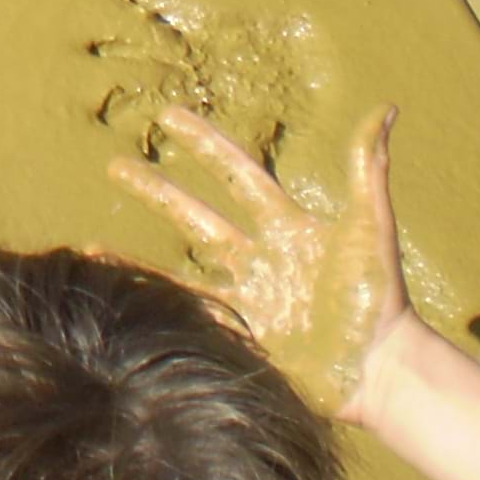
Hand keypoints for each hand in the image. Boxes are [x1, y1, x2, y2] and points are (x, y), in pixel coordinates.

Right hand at [107, 103, 413, 424]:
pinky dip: (158, 310)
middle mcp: (259, 258)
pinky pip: (193, 319)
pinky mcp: (243, 338)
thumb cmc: (382, 297)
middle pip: (195, 216)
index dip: (205, 144)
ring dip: (138, 262)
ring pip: (181, 273)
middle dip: (155, 191)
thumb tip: (385, 110)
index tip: (169, 115)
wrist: (383, 369)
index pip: (236, 174)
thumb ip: (368, 171)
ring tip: (94, 251)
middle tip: (115, 165)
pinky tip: (123, 304)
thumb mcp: (372, 228)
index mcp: (285, 226)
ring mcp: (248, 300)